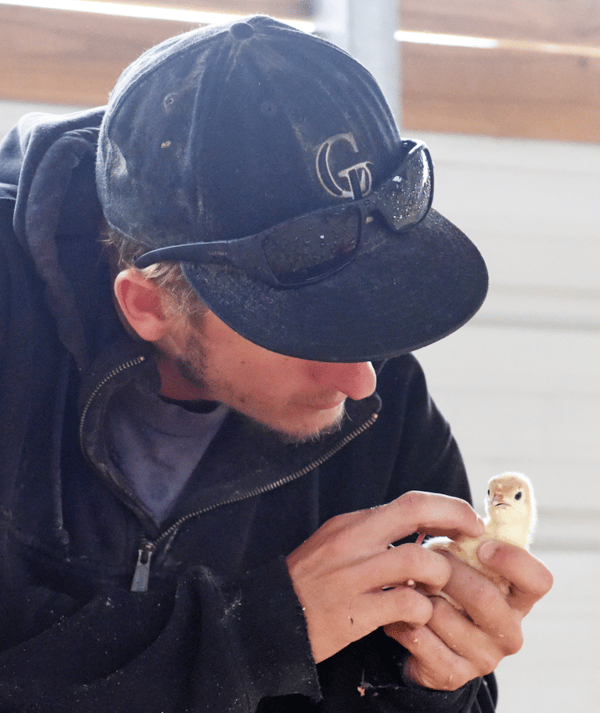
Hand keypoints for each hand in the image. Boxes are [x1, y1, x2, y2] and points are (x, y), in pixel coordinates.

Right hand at [286, 491, 484, 663]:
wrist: (270, 620)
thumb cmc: (309, 582)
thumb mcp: (335, 544)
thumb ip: (372, 534)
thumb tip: (419, 526)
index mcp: (351, 524)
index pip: (410, 502)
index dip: (447, 507)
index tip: (468, 519)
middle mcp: (352, 542)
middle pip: (415, 512)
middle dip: (454, 520)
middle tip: (474, 536)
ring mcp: (352, 576)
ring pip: (417, 560)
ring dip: (439, 575)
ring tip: (438, 589)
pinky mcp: (353, 613)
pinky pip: (405, 604)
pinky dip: (421, 610)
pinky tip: (417, 617)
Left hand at [385, 541, 552, 689]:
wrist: (427, 637)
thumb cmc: (449, 583)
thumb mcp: (465, 559)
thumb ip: (472, 537)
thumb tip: (464, 512)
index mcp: (518, 597)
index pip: (538, 580)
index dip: (512, 560)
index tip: (482, 546)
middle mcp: (509, 630)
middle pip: (484, 596)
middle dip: (447, 570)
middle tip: (426, 558)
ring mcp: (483, 657)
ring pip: (444, 616)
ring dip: (418, 593)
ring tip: (407, 583)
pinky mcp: (453, 673)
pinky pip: (420, 640)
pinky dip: (401, 619)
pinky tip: (397, 612)